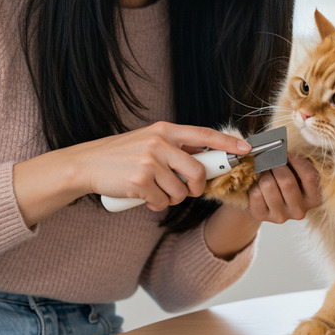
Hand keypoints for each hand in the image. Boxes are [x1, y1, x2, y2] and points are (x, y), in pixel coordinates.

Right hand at [69, 122, 251, 211]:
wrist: (87, 164)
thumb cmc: (122, 155)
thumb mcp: (149, 141)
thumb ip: (175, 147)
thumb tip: (205, 158)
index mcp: (164, 130)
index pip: (204, 135)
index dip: (228, 143)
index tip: (246, 150)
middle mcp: (159, 144)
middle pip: (197, 172)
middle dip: (197, 187)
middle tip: (187, 190)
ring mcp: (149, 163)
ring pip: (180, 192)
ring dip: (171, 198)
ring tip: (155, 189)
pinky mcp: (140, 182)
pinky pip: (163, 202)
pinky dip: (156, 204)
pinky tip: (143, 195)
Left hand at [244, 151, 321, 223]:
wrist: (265, 197)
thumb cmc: (284, 180)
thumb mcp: (297, 171)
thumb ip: (295, 162)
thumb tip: (281, 151)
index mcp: (314, 199)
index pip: (310, 177)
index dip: (297, 161)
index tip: (287, 153)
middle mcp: (299, 211)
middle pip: (287, 181)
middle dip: (276, 165)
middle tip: (272, 160)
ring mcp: (281, 216)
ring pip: (268, 185)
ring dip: (264, 174)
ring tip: (265, 172)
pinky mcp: (262, 216)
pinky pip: (255, 193)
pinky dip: (254, 184)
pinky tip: (258, 185)